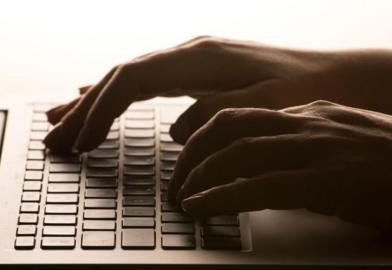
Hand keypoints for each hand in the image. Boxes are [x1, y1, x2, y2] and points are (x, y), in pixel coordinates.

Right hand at [43, 36, 371, 152]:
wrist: (334, 75)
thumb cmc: (301, 90)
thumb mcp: (259, 108)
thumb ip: (212, 115)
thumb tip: (177, 131)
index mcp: (198, 59)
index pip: (129, 81)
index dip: (99, 110)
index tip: (82, 142)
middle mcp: (188, 52)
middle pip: (119, 76)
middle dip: (84, 108)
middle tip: (54, 135)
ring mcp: (190, 59)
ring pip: (128, 77)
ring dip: (93, 100)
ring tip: (62, 119)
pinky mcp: (196, 70)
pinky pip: (145, 81)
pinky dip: (117, 95)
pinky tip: (99, 97)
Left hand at [173, 100, 391, 230]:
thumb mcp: (341, 142)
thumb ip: (302, 145)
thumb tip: (262, 161)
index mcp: (309, 114)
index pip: (240, 116)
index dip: (205, 137)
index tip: (189, 158)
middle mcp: (307, 124)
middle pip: (228, 128)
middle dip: (193, 154)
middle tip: (177, 180)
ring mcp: (316, 149)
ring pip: (237, 154)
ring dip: (200, 176)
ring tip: (182, 197)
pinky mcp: (326, 181)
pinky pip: (258, 186)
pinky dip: (222, 197)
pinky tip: (202, 207)